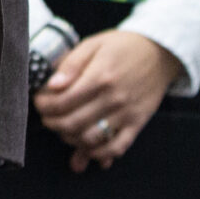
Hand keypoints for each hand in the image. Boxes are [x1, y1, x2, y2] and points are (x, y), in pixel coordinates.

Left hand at [33, 29, 181, 170]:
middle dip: (52, 124)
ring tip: (63, 129)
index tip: (39, 102)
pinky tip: (87, 149)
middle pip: (72, 124)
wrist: (160, 53)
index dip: (45, 106)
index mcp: (100, 76)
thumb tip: (52, 85)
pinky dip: (98, 154)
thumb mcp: (94, 44)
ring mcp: (126, 113)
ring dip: (70, 139)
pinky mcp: (137, 123)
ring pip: (90, 140)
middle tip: (46, 117)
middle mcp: (113, 98)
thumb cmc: (122, 46)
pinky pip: (116, 148)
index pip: (63, 102)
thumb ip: (71, 64)